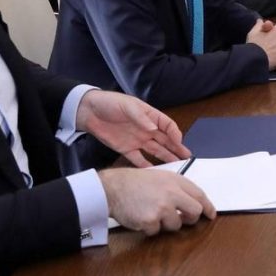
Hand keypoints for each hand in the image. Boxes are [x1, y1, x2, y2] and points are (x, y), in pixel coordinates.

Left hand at [76, 90, 190, 166]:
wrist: (88, 112)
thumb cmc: (110, 103)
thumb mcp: (127, 106)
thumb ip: (141, 117)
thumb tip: (154, 129)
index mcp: (149, 116)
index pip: (167, 125)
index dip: (175, 133)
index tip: (179, 142)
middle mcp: (146, 129)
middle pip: (165, 139)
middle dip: (176, 147)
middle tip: (186, 156)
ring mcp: (137, 139)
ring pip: (155, 150)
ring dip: (166, 157)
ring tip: (176, 165)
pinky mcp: (126, 149)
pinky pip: (139, 159)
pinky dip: (147, 165)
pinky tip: (155, 172)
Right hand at [99, 168, 215, 235]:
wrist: (113, 187)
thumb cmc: (136, 182)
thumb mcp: (161, 177)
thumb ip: (177, 188)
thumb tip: (194, 203)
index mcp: (176, 181)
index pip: (199, 195)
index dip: (207, 206)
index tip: (211, 214)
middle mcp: (172, 193)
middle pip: (195, 212)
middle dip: (191, 219)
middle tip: (183, 219)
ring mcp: (162, 208)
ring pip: (176, 225)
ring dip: (166, 223)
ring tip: (152, 212)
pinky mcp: (151, 221)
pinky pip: (157, 231)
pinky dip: (150, 228)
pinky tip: (142, 217)